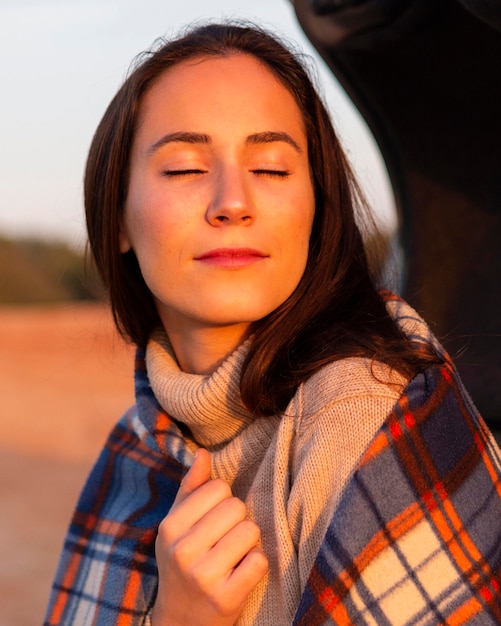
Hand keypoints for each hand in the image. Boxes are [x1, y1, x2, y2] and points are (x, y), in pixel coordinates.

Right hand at [151, 449, 267, 625]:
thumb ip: (191, 488)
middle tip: (224, 540)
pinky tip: (241, 573)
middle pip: (237, 507)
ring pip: (251, 531)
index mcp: (170, 527)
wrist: (181, 623)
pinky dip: (256, 565)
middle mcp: (183, 550)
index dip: (223, 500)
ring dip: (248, 543)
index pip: (218, 487)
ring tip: (232, 556)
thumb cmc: (183, 562)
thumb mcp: (178, 526)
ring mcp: (203, 577)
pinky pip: (259, 561)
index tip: (213, 519)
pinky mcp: (225, 599)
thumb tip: (203, 453)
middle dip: (237, 521)